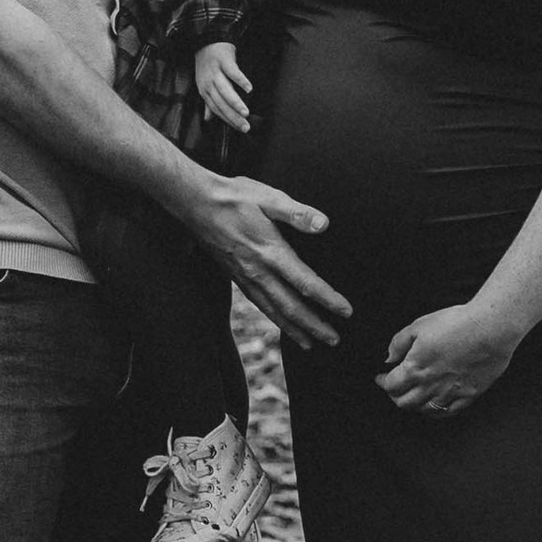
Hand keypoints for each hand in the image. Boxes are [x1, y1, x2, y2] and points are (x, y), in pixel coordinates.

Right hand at [188, 174, 350, 350]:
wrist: (195, 204)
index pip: (305, 282)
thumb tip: (324, 224)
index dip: (327, 299)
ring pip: (273, 311)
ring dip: (294, 329)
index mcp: (271, 252)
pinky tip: (281, 323)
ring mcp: (245, 277)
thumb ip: (297, 213)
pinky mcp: (236, 277)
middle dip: (314, 326)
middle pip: (291, 307)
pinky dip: (274, 319)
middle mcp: (258, 271)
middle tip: (334, 341)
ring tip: (310, 344)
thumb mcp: (268, 197)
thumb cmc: (234, 197)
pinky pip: (259, 305)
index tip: (346, 312)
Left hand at [194, 40, 251, 132]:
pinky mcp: (223, 60)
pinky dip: (240, 80)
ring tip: (246, 113)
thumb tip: (208, 120)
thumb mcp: (205, 84)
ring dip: (235, 102)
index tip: (241, 129)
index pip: (216, 109)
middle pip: (221, 103)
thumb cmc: (207, 64)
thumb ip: (208, 103)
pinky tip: (249, 89)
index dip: (228, 120)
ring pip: (225, 90)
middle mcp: (208, 83)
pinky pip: (232, 72)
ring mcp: (215, 72)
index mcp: (204, 91)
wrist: (206, 39)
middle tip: (246, 127)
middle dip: (233, 117)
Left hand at [376, 301, 518, 415]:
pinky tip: (434, 404)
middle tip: (395, 389)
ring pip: (424, 410)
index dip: (382, 383)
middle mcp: (430, 386)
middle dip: (395, 396)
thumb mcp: (419, 326)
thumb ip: (399, 343)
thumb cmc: (455, 323)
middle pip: (404, 403)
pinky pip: (448, 412)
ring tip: (413, 396)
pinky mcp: (468, 395)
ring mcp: (450, 393)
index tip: (381, 378)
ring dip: (414, 405)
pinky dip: (436, 411)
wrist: (489, 329)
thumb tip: (389, 358)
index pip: (391, 386)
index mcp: (415, 369)